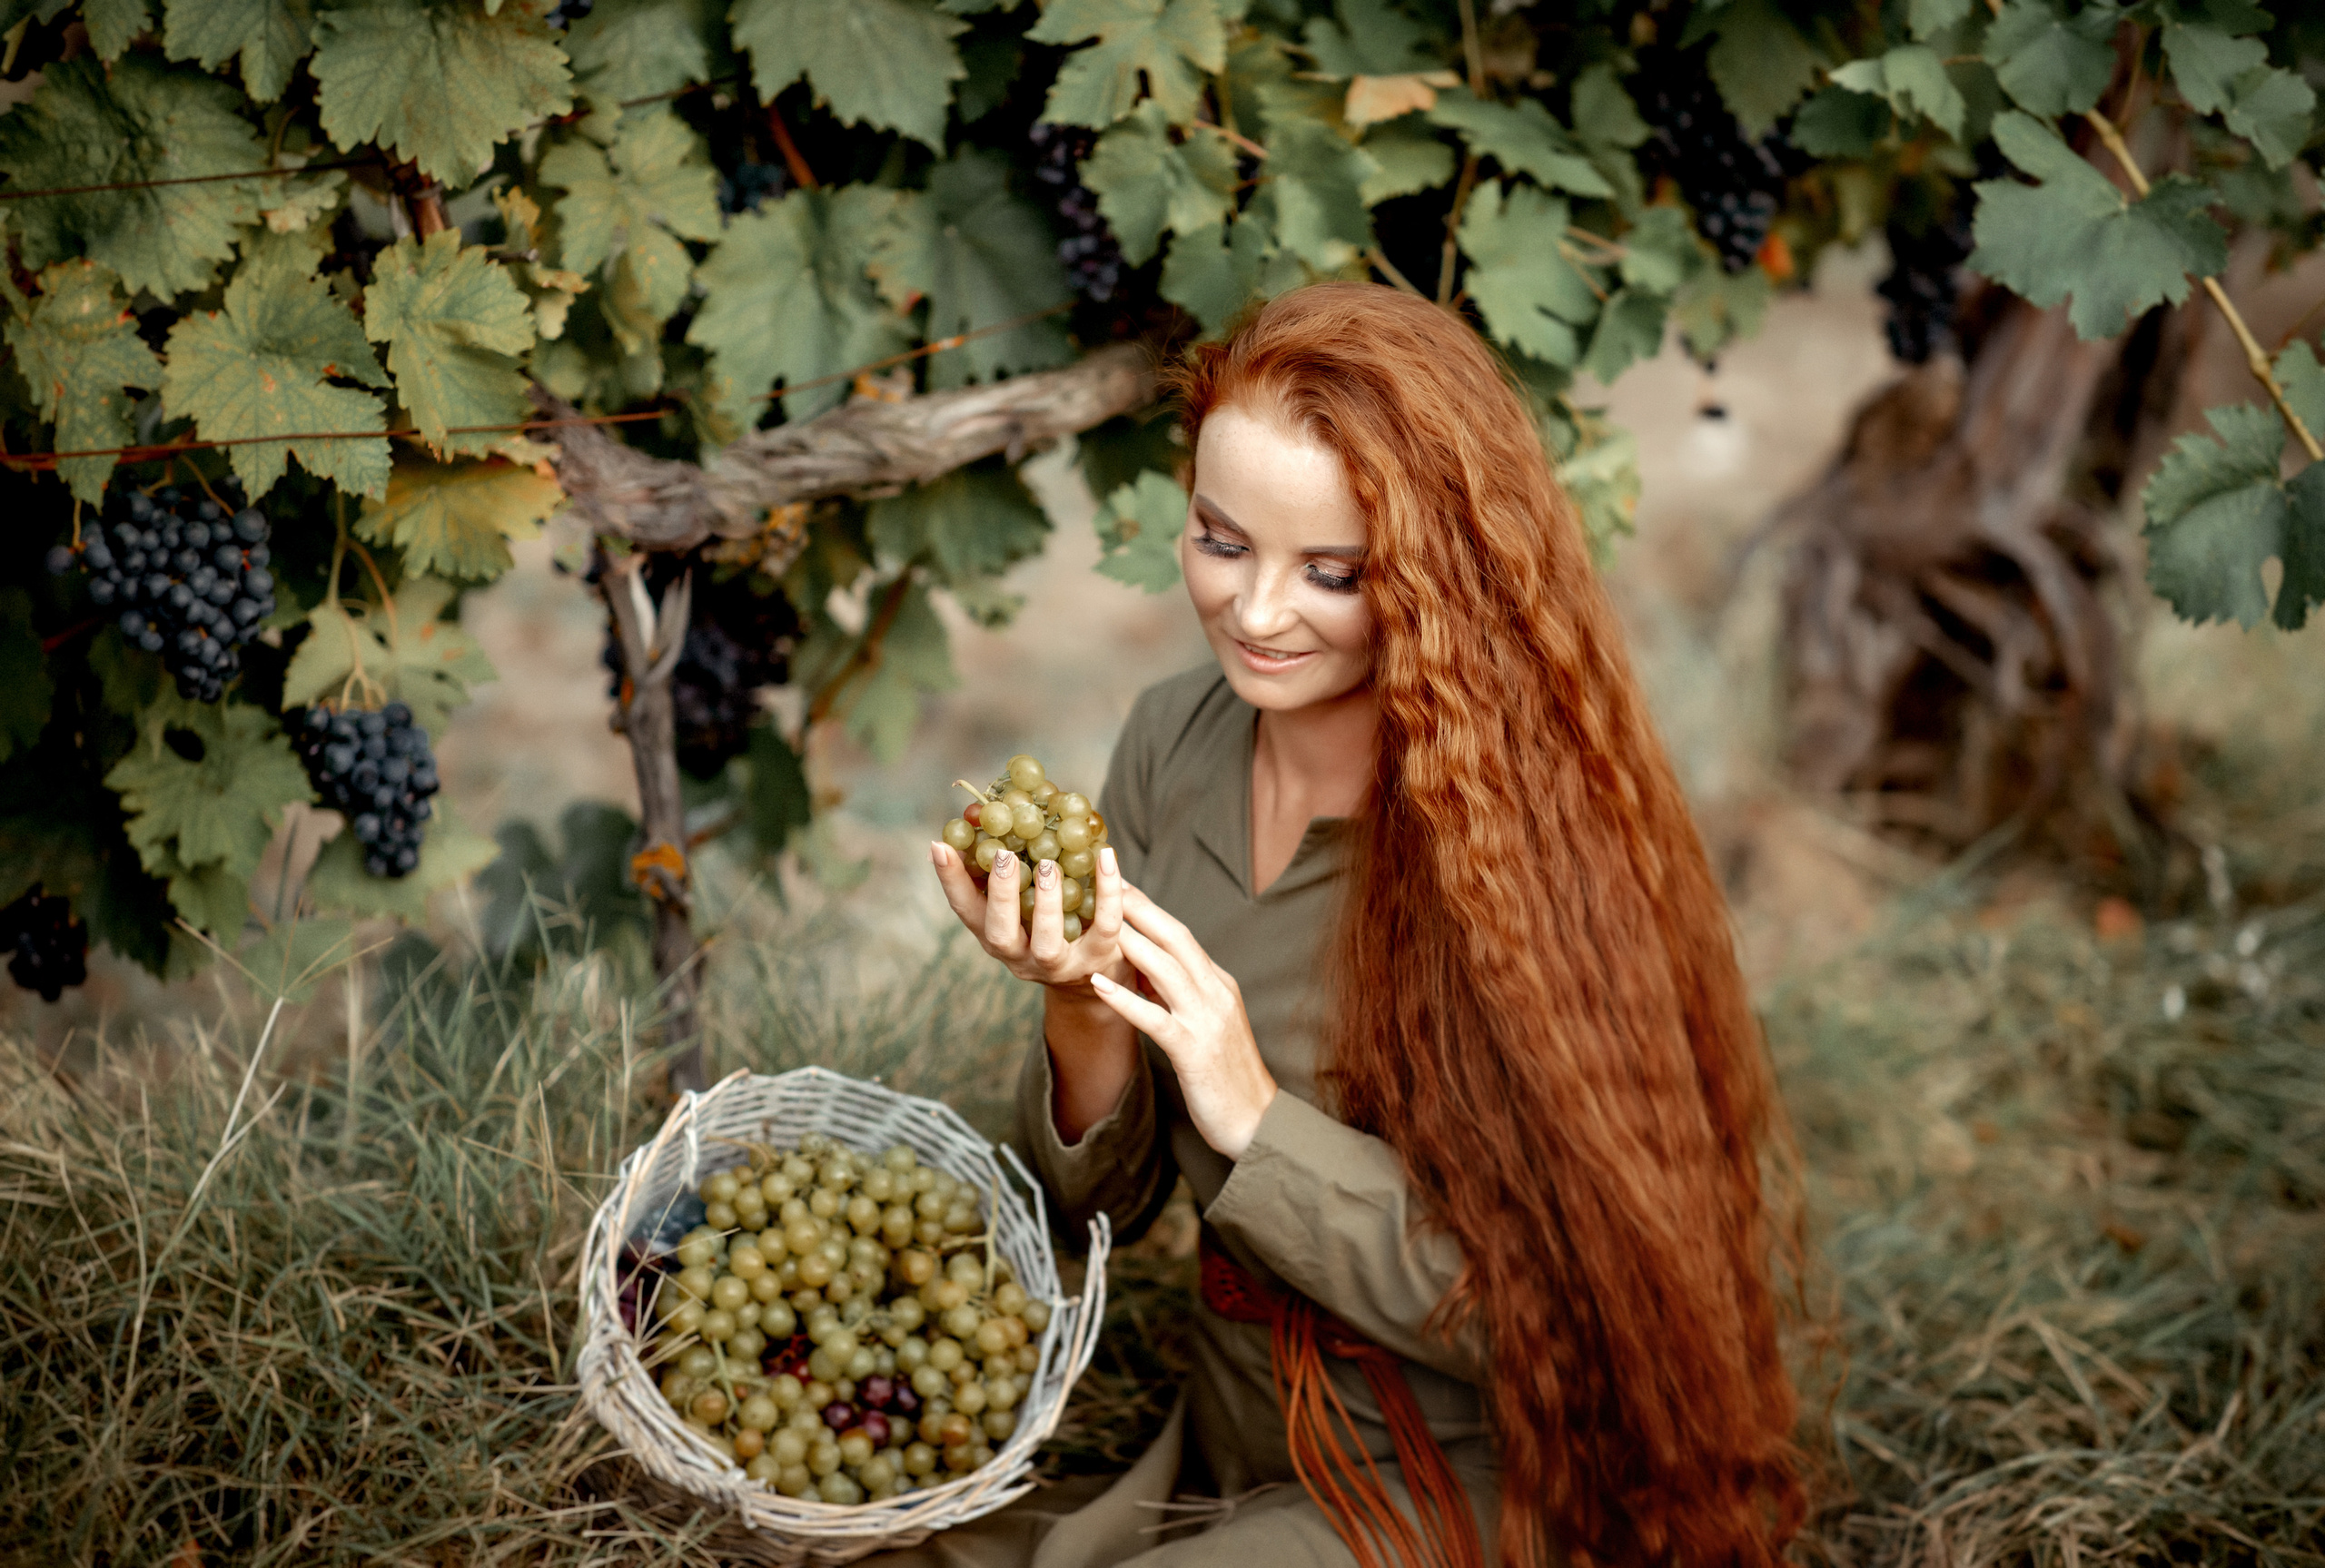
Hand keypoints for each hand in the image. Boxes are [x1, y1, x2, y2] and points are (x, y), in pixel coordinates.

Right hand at [930, 840, 1131, 992]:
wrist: (1096, 974)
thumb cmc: (1052, 921)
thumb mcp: (1024, 897)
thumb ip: (1006, 865)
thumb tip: (977, 814)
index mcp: (996, 934)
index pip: (965, 909)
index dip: (951, 880)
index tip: (940, 845)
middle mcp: (1019, 956)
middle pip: (1000, 933)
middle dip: (1000, 894)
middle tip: (1004, 856)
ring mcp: (1058, 964)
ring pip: (1048, 943)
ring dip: (1046, 903)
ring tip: (1049, 865)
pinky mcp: (1097, 960)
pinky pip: (1105, 927)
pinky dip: (1107, 891)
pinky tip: (1106, 857)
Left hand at [1089, 886, 1277, 1159]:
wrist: (1258, 1123)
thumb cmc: (1226, 1077)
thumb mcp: (1204, 1024)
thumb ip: (1179, 995)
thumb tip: (1142, 970)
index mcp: (1219, 984)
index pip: (1181, 935)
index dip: (1149, 908)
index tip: (1118, 884)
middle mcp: (1216, 993)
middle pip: (1176, 938)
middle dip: (1140, 908)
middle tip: (1103, 880)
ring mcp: (1207, 1021)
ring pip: (1167, 969)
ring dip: (1131, 941)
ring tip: (1097, 918)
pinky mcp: (1194, 1052)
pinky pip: (1156, 1019)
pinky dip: (1126, 999)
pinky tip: (1098, 984)